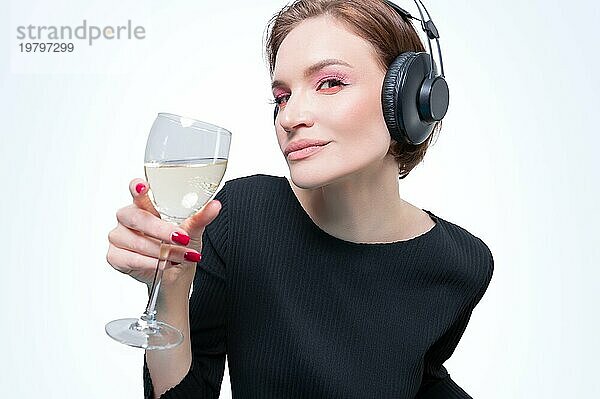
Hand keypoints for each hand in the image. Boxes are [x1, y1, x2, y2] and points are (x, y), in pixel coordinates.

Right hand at [106, 178, 221, 289]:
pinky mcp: (115, 256)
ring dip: (160, 251)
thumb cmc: (180, 248)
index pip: (136, 190)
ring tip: (179, 256)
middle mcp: (129, 218)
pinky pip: (129, 258)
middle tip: (181, 238)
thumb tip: (215, 206)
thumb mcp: (193, 231)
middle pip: (135, 217)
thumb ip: (201, 218)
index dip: (136, 187)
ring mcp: (119, 236)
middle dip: (160, 229)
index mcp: (145, 205)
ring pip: (134, 241)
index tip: (142, 186)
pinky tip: (163, 264)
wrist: (175, 276)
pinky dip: (149, 263)